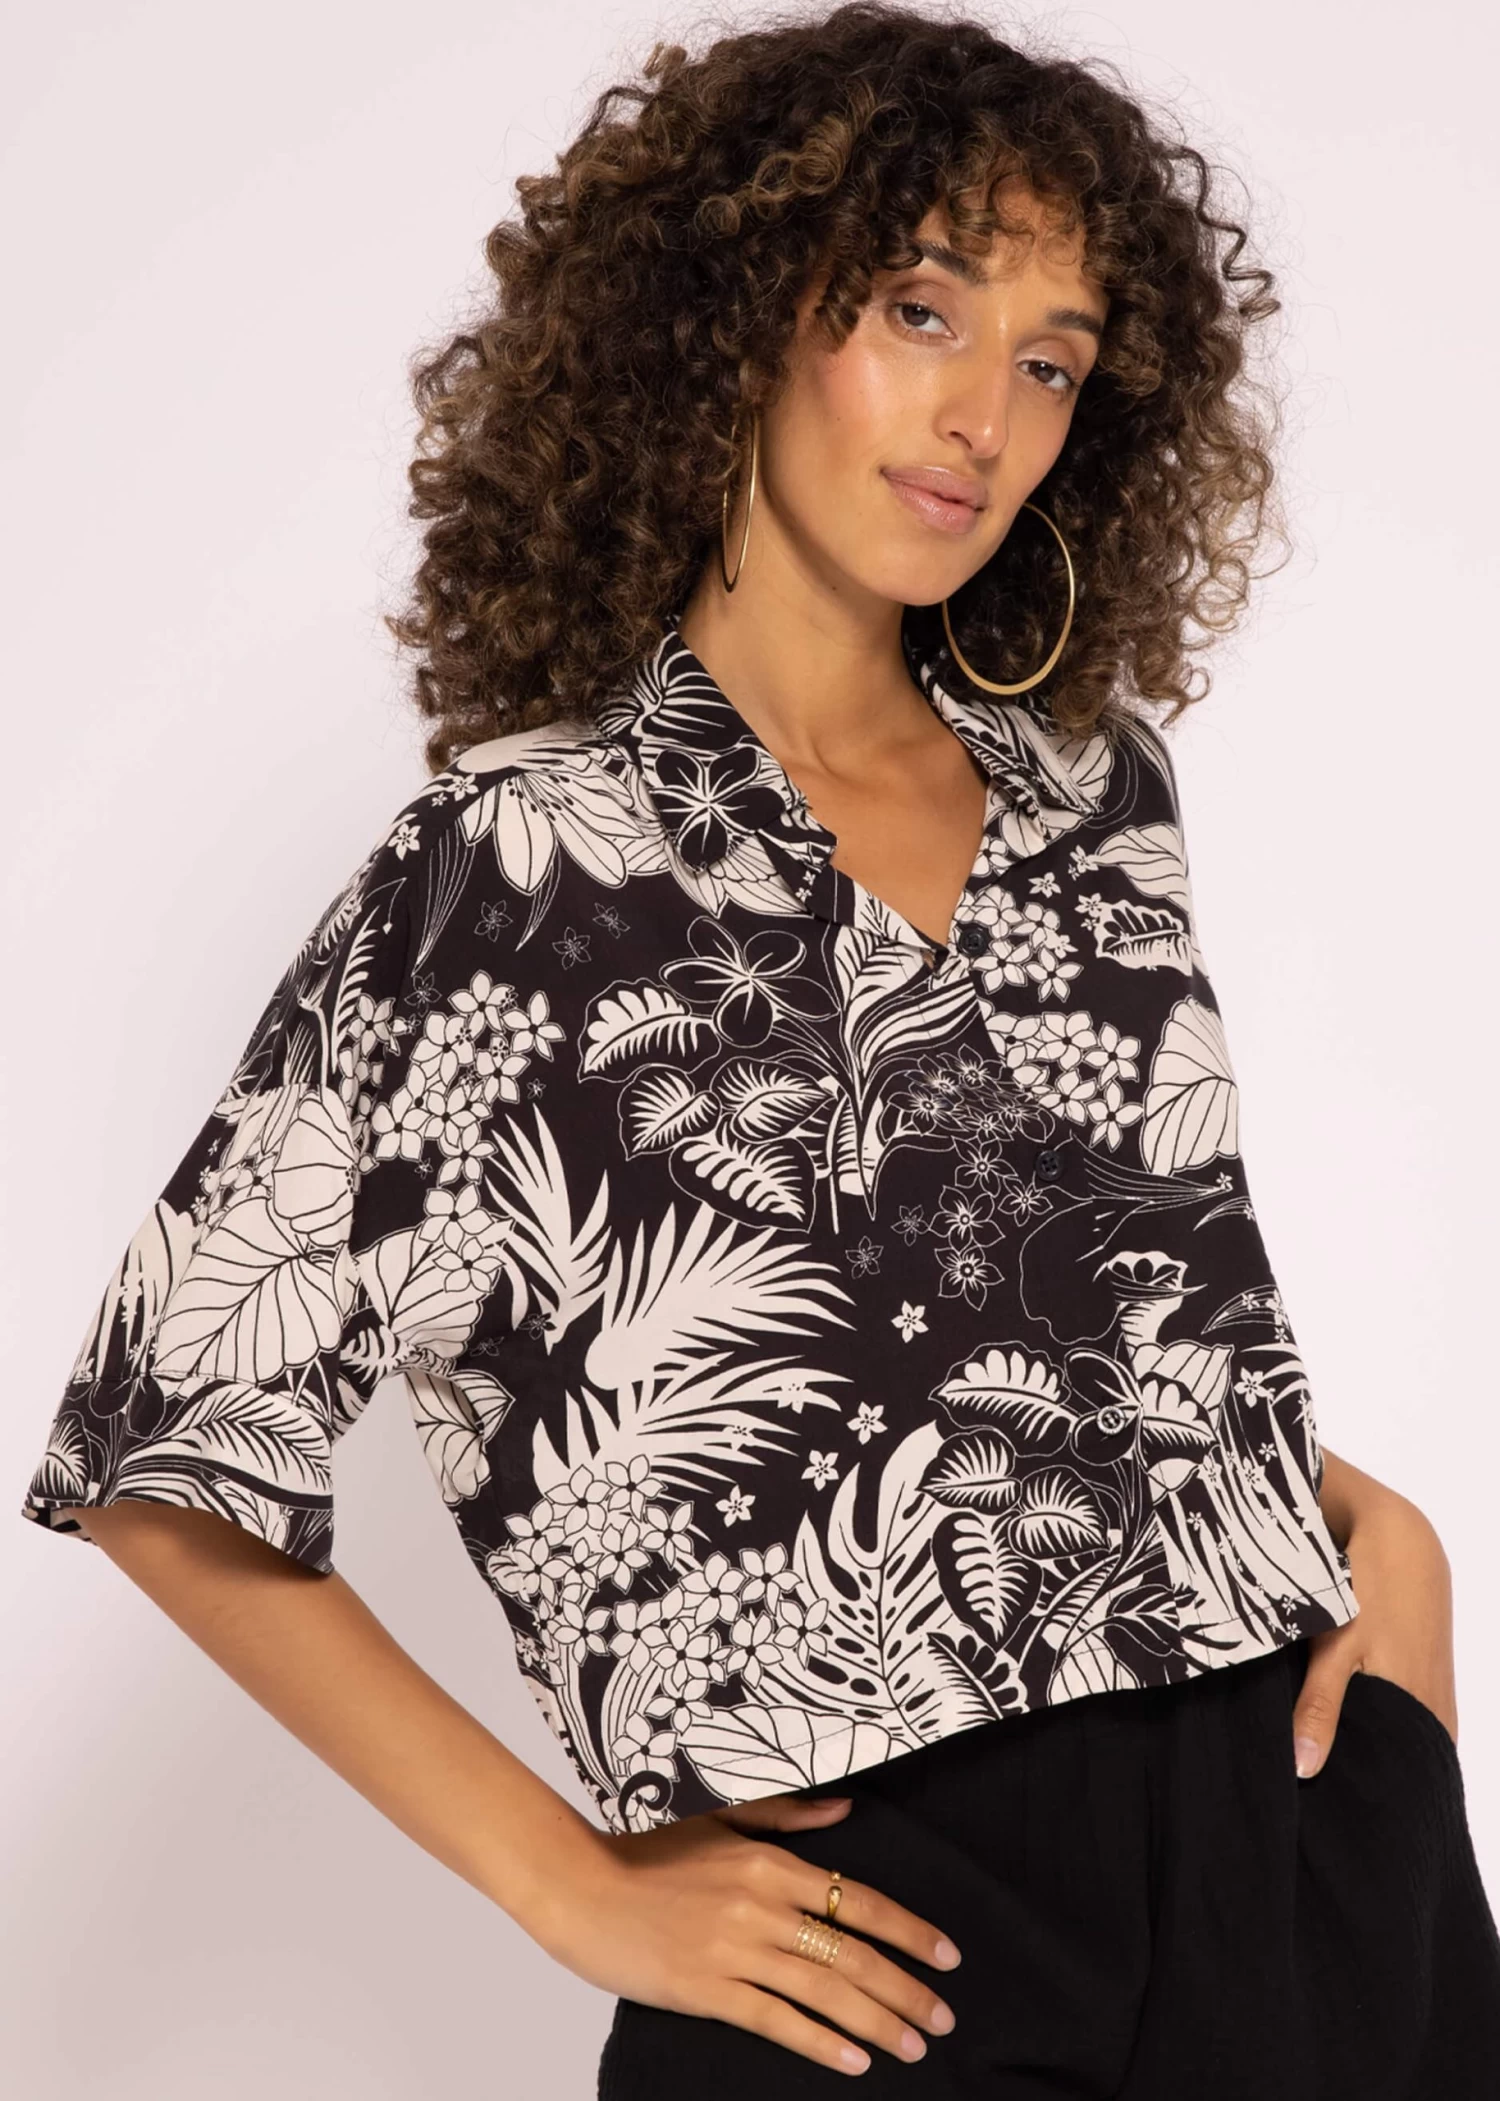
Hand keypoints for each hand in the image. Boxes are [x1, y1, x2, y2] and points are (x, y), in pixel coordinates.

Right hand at [520, 1787, 960, 2076]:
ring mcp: (735, 1951)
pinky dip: (821, 2042)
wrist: (579, 1886)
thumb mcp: (719, 1818)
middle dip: (906, 1989)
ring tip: (914, 2046)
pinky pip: (776, 2021)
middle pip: (852, 1954)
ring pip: (824, 1992)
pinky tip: (854, 2061)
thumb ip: (785, 1816)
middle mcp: (761, 1906)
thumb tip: (845, 1812)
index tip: (949, 1956)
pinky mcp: (707, 1991)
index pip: (859, 1901)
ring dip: (877, 2023)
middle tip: (944, 2018)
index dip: (910, 1931)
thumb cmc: (647, 1851)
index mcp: (769, 1863)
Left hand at [1293, 1477, 1456, 1778]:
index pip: (1396, 1783)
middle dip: (1361, 1778)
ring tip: (1329, 1769)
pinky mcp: (1429, 1682)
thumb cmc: (1369, 1592)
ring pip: (1398, 1742)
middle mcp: (1434, 1716)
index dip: (1363, 1798)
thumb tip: (1304, 1769)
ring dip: (1368, 1750)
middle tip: (1320, 1796)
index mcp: (1417, 1716)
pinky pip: (1405, 1722)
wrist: (1405, 1541)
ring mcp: (1435, 1699)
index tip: (1329, 1819)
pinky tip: (1349, 1730)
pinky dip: (1380, 1728)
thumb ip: (1320, 1707)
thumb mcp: (1337, 1647)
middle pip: (1395, 1764)